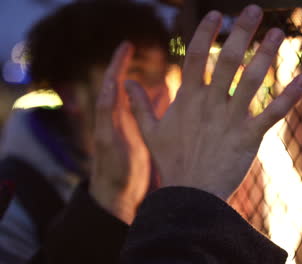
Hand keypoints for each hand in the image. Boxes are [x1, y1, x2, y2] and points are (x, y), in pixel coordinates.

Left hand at [90, 43, 150, 223]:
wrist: (120, 195)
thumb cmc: (113, 172)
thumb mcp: (109, 142)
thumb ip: (109, 115)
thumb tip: (111, 86)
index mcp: (109, 116)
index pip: (112, 82)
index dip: (118, 63)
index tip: (126, 45)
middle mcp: (120, 118)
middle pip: (125, 85)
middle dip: (132, 66)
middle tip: (139, 49)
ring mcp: (133, 127)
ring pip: (141, 98)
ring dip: (149, 81)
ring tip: (158, 65)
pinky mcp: (144, 138)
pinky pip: (153, 114)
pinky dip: (160, 101)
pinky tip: (171, 93)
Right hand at [126, 5, 301, 199]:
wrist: (190, 195)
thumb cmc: (171, 163)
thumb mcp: (150, 132)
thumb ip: (138, 105)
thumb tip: (126, 83)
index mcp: (188, 98)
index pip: (194, 56)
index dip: (204, 33)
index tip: (215, 13)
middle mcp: (210, 103)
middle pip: (227, 60)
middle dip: (241, 32)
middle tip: (254, 9)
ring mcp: (231, 119)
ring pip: (252, 80)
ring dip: (266, 55)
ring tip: (278, 33)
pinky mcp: (249, 137)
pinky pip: (272, 113)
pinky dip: (289, 97)